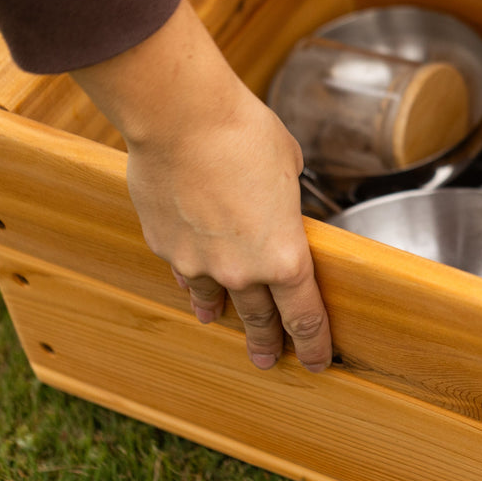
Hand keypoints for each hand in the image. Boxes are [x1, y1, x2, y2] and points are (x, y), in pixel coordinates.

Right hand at [71, 0, 331, 370]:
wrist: (181, 118)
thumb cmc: (244, 135)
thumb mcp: (288, 170)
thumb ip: (285, 201)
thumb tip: (276, 203)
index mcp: (285, 257)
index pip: (304, 317)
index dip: (313, 344)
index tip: (316, 362)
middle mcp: (241, 272)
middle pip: (260, 319)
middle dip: (267, 342)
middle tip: (268, 360)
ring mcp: (199, 264)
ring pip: (216, 301)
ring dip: (223, 315)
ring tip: (219, 325)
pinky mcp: (166, 247)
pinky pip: (185, 273)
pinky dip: (192, 280)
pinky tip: (192, 285)